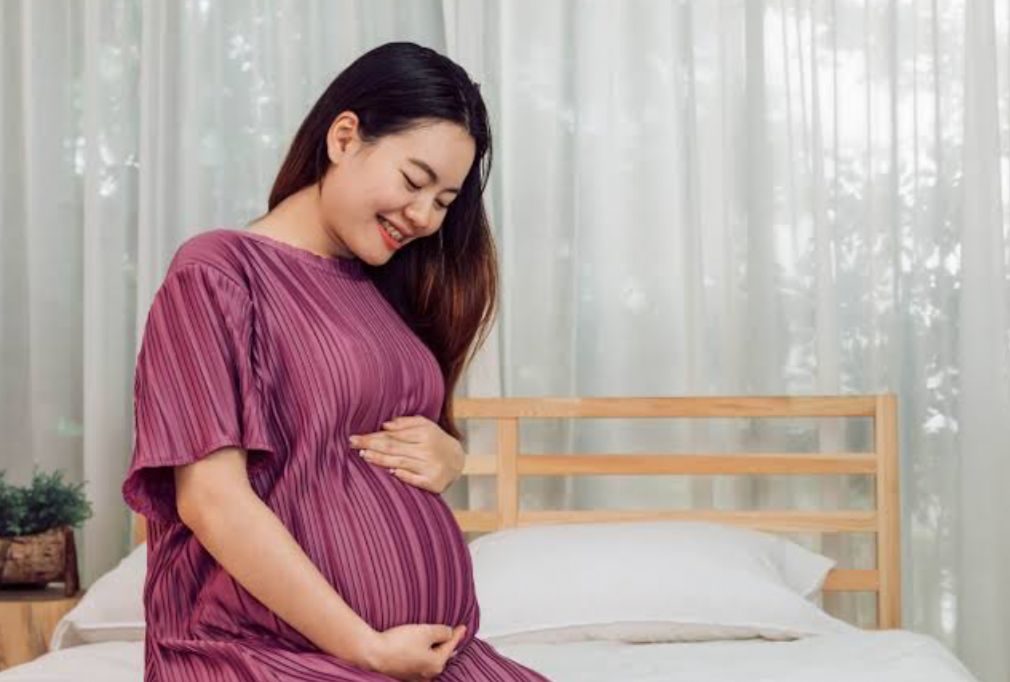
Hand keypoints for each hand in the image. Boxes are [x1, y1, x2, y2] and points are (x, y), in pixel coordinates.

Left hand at [350, 416, 464, 493]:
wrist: (458, 460)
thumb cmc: (436, 440)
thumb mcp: (426, 426)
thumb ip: (406, 423)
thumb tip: (385, 425)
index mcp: (426, 434)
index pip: (394, 435)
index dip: (374, 436)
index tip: (356, 437)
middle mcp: (428, 450)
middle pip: (394, 447)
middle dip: (371, 445)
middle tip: (352, 444)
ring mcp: (431, 467)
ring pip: (399, 463)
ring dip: (379, 460)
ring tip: (364, 455)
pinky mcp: (433, 483)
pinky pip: (414, 480)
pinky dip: (402, 476)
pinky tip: (389, 472)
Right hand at [363, 623, 465, 681]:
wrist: (373, 654)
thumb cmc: (399, 644)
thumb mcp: (426, 632)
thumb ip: (442, 632)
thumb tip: (449, 634)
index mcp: (436, 664)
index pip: (451, 646)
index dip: (457, 634)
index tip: (463, 627)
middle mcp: (427, 674)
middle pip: (442, 656)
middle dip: (448, 645)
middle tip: (454, 635)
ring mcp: (415, 676)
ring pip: (431, 661)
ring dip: (435, 651)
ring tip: (439, 643)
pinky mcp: (404, 673)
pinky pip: (420, 663)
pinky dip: (424, 655)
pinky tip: (421, 651)